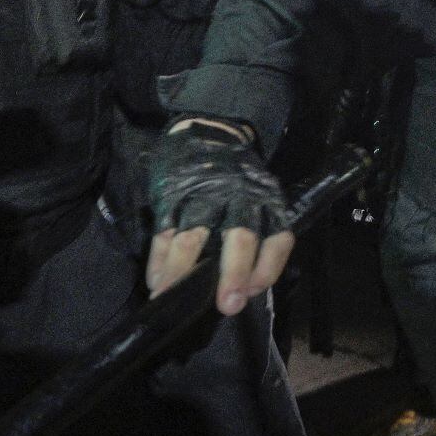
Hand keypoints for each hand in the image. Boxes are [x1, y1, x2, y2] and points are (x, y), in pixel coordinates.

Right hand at [147, 118, 295, 314]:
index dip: (269, 268)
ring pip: (193, 238)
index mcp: (266, 201)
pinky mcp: (172, 194)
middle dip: (234, 274)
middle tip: (227, 306)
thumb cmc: (238, 177)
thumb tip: (246, 290)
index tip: (254, 291)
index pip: (278, 237)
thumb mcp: (260, 198)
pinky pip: (164, 231)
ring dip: (181, 273)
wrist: (209, 129)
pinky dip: (159, 260)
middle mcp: (238, 198)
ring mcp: (202, 196)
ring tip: (171, 300)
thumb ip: (257, 238)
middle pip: (239, 238)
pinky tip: (157, 283)